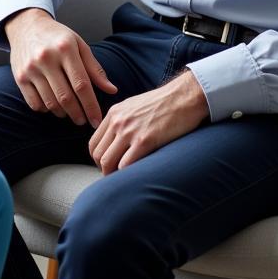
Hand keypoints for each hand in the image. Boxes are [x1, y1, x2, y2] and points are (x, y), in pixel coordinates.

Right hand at [6, 8, 116, 126]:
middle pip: (66, 97)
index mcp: (65, 48)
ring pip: (50, 103)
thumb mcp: (79, 45)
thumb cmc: (57, 37)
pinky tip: (53, 106)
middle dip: (78, 114)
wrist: (26, 26)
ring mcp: (30, 68)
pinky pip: (34, 103)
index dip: (91, 106)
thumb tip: (112, 90)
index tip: (97, 120)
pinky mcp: (19, 76)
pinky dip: (46, 109)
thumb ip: (94, 68)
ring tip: (70, 113)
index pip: (82, 84)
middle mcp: (46, 58)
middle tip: (84, 121)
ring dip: (63, 114)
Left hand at [89, 69, 208, 173]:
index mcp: (113, 114)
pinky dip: (127, 175)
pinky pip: (126, 165)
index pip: (94, 143)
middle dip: (103, 170)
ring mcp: (129, 131)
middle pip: (98, 155)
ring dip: (112, 176)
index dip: (98, 159)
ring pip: (107, 162)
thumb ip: (122, 120)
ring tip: (124, 182)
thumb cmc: (164, 103)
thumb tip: (116, 140)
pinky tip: (135, 177)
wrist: (184, 96)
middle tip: (115, 179)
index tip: (108, 167)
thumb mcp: (135, 106)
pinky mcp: (145, 141)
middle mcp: (117, 122)